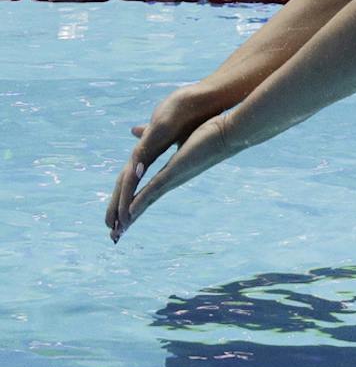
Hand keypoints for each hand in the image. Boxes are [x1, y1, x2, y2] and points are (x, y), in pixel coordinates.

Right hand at [106, 85, 229, 241]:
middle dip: (127, 219)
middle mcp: (172, 179)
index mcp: (170, 172)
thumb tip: (136, 129)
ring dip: (130, 214)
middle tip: (114, 237)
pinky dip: (141, 200)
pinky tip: (130, 212)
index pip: (146, 193)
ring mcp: (175, 176)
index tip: (118, 220)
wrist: (230, 131)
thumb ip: (154, 137)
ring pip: (146, 199)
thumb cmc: (209, 133)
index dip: (130, 205)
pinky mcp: (177, 170)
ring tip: (116, 231)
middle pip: (144, 202)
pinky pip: (155, 187)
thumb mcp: (175, 136)